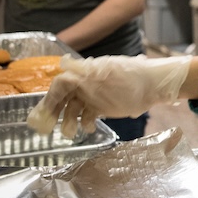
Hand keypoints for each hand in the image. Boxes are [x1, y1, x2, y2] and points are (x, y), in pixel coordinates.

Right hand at [27, 54, 190, 137]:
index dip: (50, 98)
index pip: (60, 84)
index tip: (43, 114)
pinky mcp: (103, 105)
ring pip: (74, 108)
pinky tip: (88, 128)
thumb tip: (62, 64)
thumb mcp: (103, 76)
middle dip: (54, 112)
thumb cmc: (129, 79)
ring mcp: (95, 94)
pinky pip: (87, 114)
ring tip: (70, 133)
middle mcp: (86, 83)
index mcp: (85, 72)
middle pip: (64, 97)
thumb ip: (81, 74)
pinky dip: (84, 122)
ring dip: (69, 121)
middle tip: (46, 128)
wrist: (155, 85)